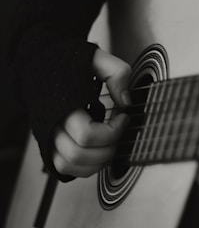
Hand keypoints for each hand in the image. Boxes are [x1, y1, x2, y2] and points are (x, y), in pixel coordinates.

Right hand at [53, 49, 130, 177]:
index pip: (86, 134)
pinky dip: (84, 167)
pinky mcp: (50, 143)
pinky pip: (64, 168)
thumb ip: (117, 74)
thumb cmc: (70, 63)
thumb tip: (126, 101)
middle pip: (79, 154)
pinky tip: (99, 153)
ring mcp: (48, 136)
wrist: (44, 62)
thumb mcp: (98, 60)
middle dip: (107, 149)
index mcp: (62, 104)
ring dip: (96, 162)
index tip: (124, 117)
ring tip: (111, 145)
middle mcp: (51, 124)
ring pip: (70, 165)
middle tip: (119, 134)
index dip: (112, 131)